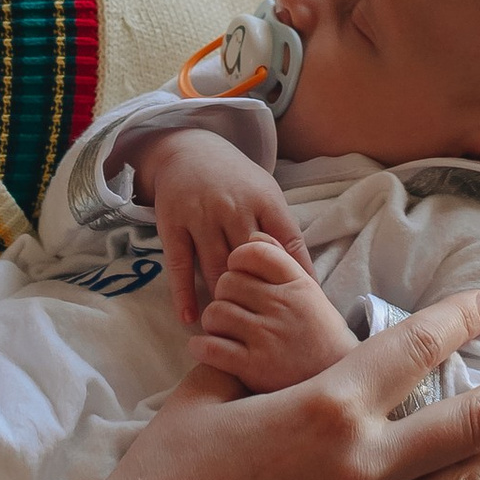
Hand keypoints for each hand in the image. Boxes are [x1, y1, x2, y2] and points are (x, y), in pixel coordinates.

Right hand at [138, 125, 306, 321]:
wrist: (189, 150)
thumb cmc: (237, 181)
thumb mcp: (266, 195)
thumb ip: (283, 233)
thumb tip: (307, 280)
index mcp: (264, 201)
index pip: (287, 243)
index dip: (297, 277)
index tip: (303, 307)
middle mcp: (234, 208)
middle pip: (250, 262)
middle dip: (257, 295)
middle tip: (265, 326)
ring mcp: (201, 216)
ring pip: (215, 266)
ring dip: (223, 299)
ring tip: (230, 328)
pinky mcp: (173, 224)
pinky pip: (180, 265)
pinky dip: (184, 294)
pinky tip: (190, 317)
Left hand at [196, 236, 355, 390]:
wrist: (339, 384)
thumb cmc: (320, 336)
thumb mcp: (310, 294)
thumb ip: (283, 263)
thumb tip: (253, 236)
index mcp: (298, 285)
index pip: (255, 252)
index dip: (237, 259)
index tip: (237, 272)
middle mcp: (283, 306)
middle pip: (228, 282)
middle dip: (222, 294)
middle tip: (230, 308)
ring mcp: (268, 337)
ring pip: (216, 312)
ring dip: (212, 322)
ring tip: (220, 330)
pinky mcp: (254, 367)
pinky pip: (211, 347)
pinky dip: (201, 347)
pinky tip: (206, 349)